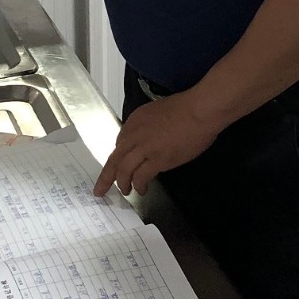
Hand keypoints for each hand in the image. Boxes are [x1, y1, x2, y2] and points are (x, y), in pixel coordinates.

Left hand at [95, 91, 220, 196]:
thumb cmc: (186, 108)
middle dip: (106, 177)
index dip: (118, 158)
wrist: (199, 110)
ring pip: (124, 170)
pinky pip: (141, 176)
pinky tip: (142, 190)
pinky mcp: (157, 159)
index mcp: (134, 121)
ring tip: (125, 191)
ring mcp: (145, 148)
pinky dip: (139, 185)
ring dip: (122, 183)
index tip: (117, 166)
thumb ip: (149, 126)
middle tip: (100, 190)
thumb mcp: (158, 112)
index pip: (120, 144)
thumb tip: (150, 140)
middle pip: (115, 159)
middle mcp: (135, 134)